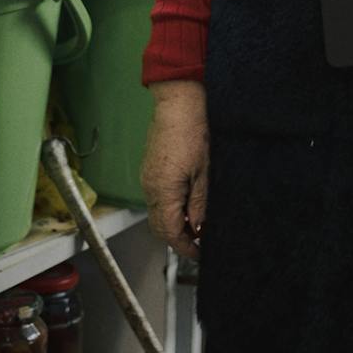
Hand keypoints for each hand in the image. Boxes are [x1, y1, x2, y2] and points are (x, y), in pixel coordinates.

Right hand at [141, 79, 208, 260]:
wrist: (179, 100)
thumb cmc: (194, 130)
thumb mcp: (204, 172)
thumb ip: (199, 204)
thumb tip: (198, 228)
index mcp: (163, 190)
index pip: (168, 232)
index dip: (184, 246)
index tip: (199, 252)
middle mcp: (150, 186)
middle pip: (158, 226)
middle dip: (177, 237)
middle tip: (199, 240)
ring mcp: (148, 176)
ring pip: (157, 212)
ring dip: (174, 221)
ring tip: (197, 219)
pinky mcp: (150, 167)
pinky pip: (156, 196)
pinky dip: (170, 206)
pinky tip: (187, 200)